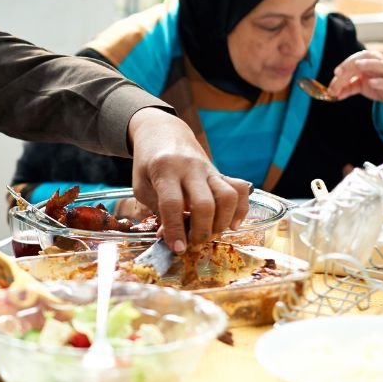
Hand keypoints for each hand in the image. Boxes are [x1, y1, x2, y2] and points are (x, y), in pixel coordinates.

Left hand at [127, 107, 249, 251]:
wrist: (163, 132)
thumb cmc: (148, 163)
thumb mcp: (141, 185)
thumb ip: (156, 210)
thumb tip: (173, 237)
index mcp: (164, 170)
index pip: (172, 203)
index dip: (175, 229)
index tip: (178, 248)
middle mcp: (190, 168)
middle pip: (205, 203)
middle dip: (201, 231)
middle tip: (193, 243)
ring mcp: (209, 169)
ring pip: (228, 196)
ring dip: (221, 222)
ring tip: (209, 233)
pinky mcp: (220, 172)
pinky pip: (240, 189)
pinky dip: (241, 210)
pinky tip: (231, 224)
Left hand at [326, 50, 382, 113]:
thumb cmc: (380, 86)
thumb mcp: (362, 85)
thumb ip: (347, 87)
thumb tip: (332, 93)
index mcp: (372, 60)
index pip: (357, 58)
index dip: (346, 63)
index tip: (336, 72)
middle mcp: (381, 63)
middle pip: (364, 61)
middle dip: (350, 67)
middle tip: (338, 75)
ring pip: (380, 65)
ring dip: (369, 64)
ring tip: (358, 65)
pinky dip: (380, 82)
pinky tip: (371, 82)